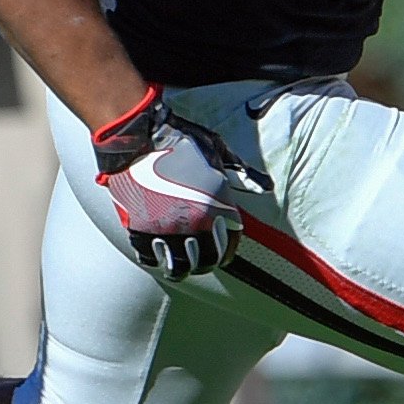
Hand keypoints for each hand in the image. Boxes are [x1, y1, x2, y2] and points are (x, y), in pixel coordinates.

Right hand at [91, 89, 270, 277]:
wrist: (139, 136)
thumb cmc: (180, 139)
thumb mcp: (218, 151)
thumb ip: (241, 173)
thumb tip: (265, 187)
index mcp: (216, 206)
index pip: (229, 247)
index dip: (228, 251)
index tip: (224, 251)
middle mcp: (193, 222)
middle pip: (204, 262)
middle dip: (205, 263)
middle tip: (201, 259)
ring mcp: (164, 228)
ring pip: (176, 267)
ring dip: (180, 268)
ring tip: (180, 264)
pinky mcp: (138, 228)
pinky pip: (149, 257)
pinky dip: (156, 258)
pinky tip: (159, 251)